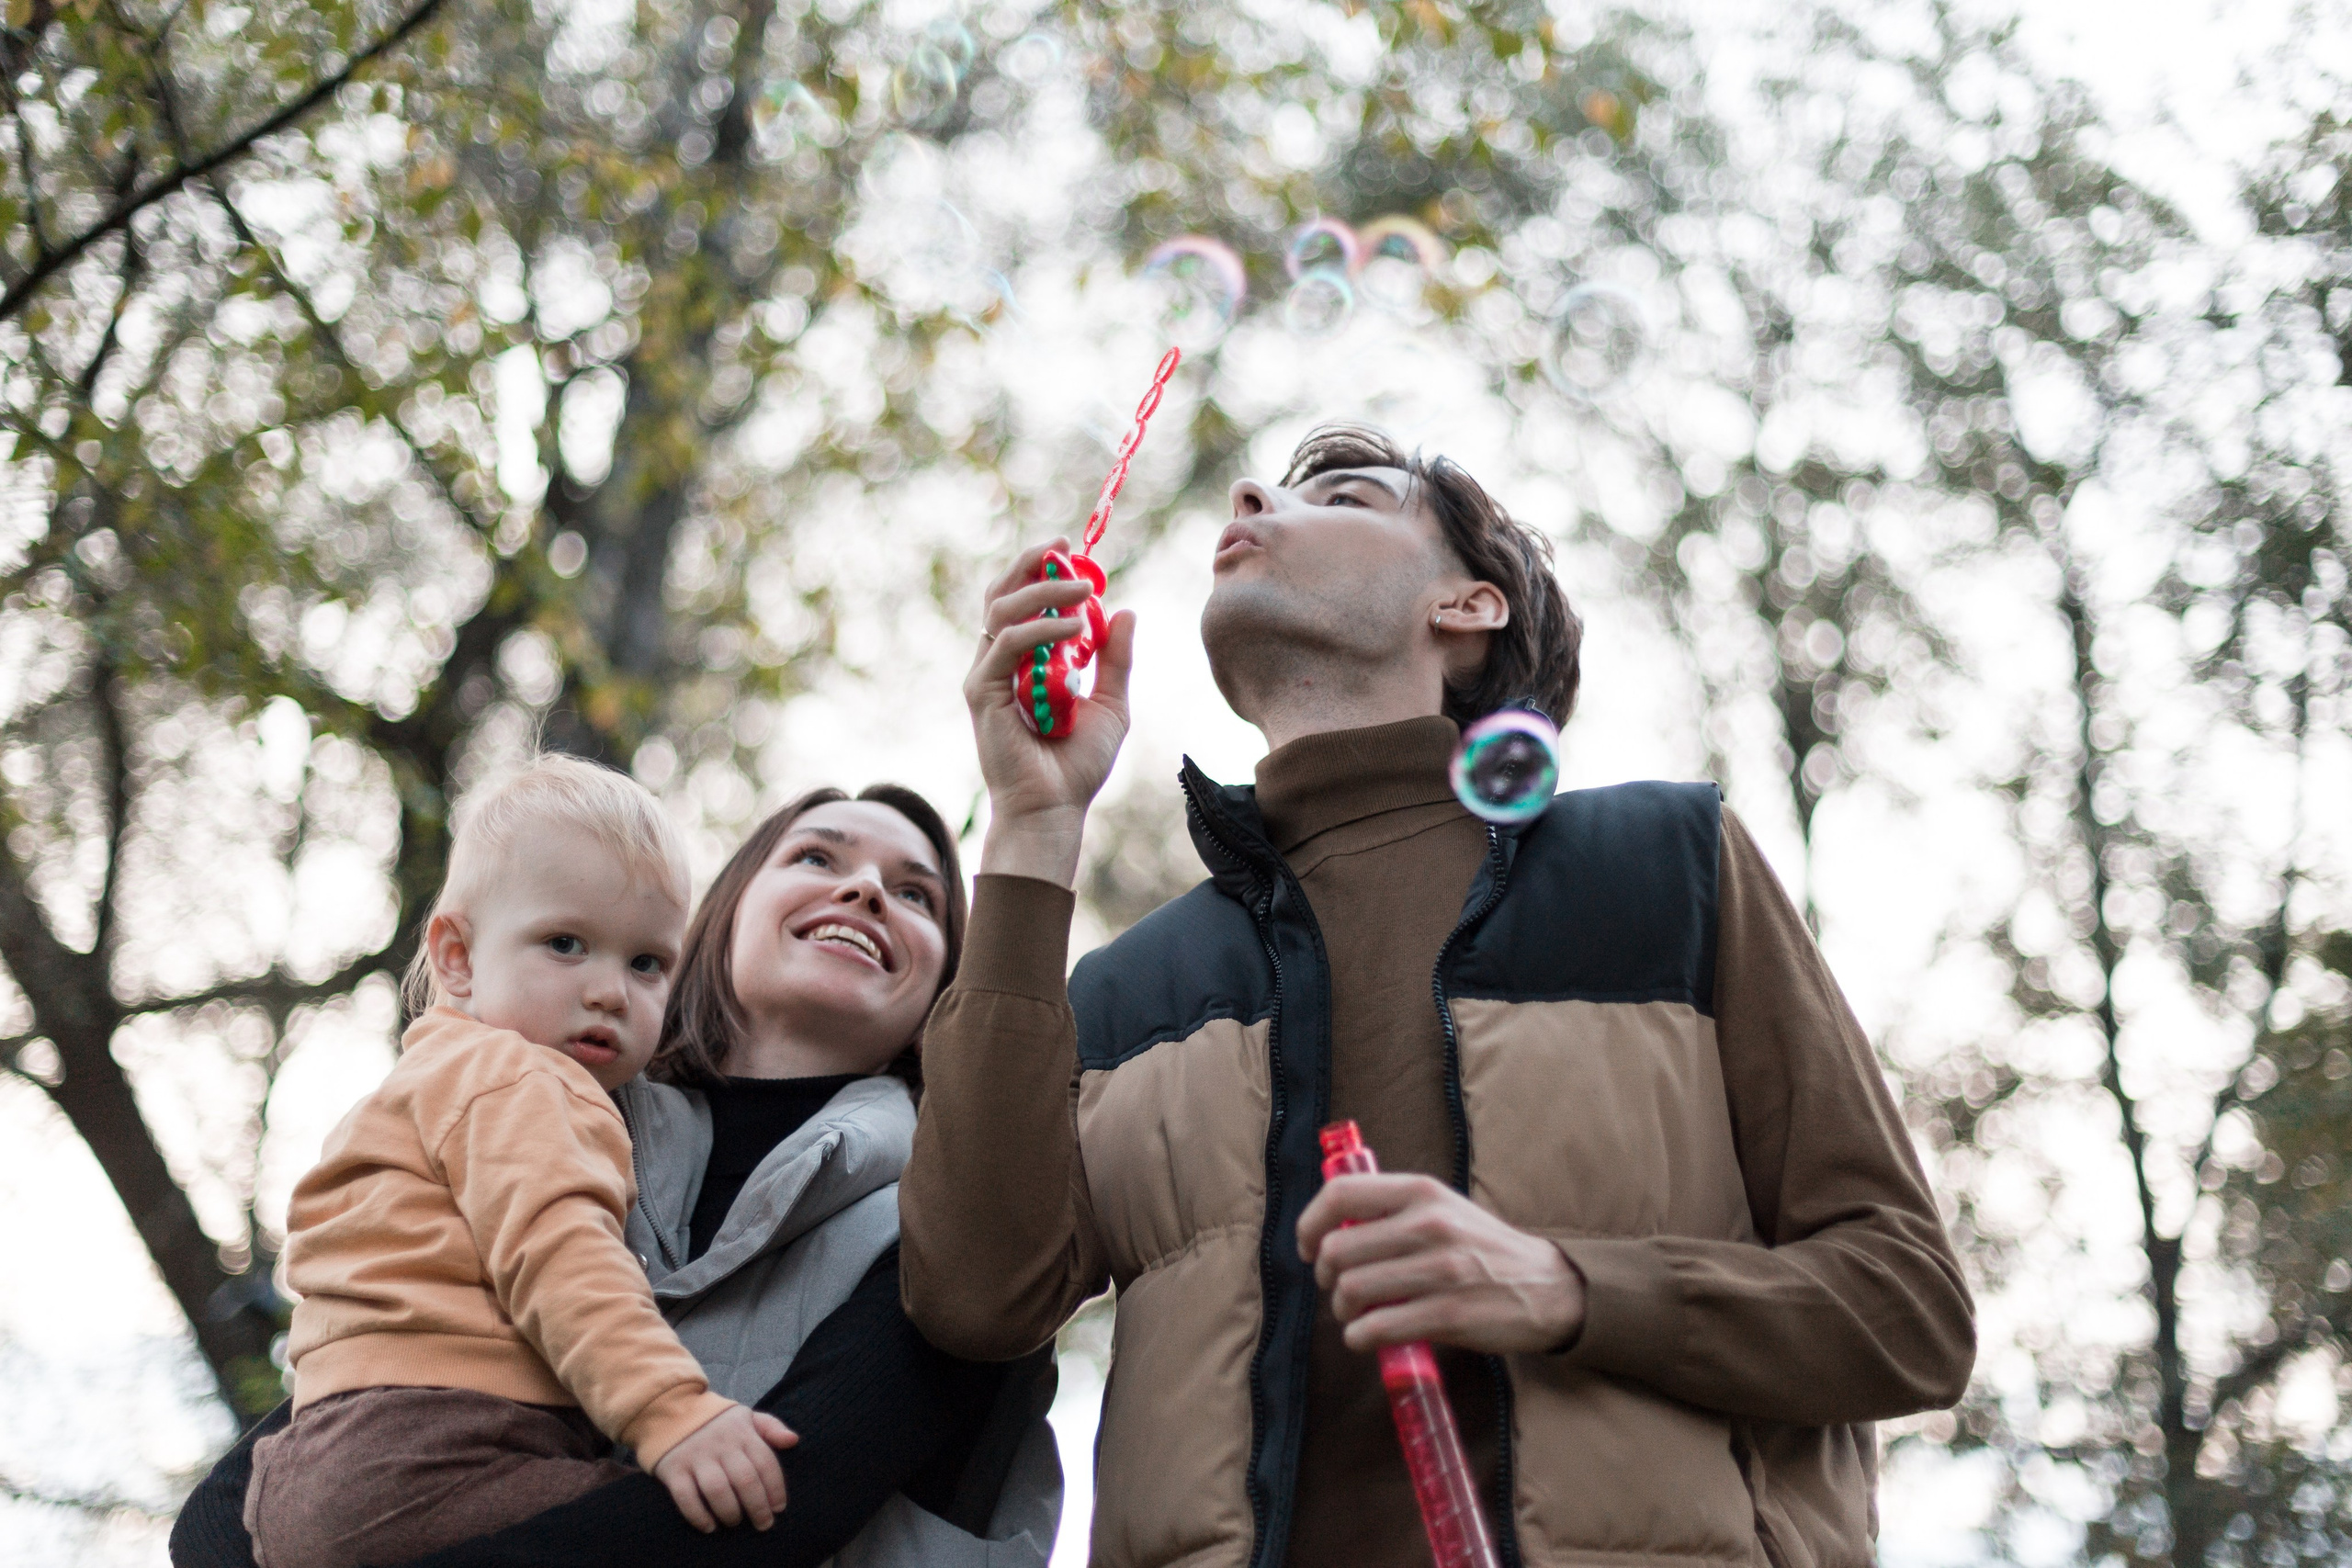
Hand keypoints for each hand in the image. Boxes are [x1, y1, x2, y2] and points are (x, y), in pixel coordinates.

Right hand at [650, 1405, 797, 1532]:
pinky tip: (710, 1527)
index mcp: (742, 1432)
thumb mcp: (746, 1417)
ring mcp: (695, 1456)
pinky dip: (698, 1516)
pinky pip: (686, 1497)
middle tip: (763, 1524)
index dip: (775, 1488)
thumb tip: (793, 1441)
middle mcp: (720, 1444)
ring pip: (717, 1490)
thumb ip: (771, 1427)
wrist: (670, 1409)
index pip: (765, 1462)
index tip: (779, 1508)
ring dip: (730, 1512)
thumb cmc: (717, 1422)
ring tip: (735, 1522)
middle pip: (745, 1480)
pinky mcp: (673, 1468)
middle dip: (758, 1507)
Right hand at [965, 537, 1136, 886]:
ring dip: (1043, 591)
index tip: (1072, 553)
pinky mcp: (981, 691)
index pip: (1023, 602)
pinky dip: (1040, 629)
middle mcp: (1000, 663)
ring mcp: (987, 675)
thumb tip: (1126, 611)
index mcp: (1024, 662)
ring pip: (1002, 610)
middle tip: (1064, 548)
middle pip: (1002, 594)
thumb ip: (1115, 659)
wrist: (1054, 808)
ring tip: (1082, 588)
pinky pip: (1007, 644)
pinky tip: (1075, 628)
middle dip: (1031, 564)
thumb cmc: (1077, 764)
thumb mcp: (1111, 703)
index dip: (1042, 572)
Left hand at [1296, 1173, 1586, 1355]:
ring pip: (1351, 1290)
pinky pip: (1377, 1328)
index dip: (1309, 1222)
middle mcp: (1429, 1225)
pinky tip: (1368, 1335)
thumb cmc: (1481, 1246)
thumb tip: (1329, 1227)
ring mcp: (1440, 1271)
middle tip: (1336, 1286)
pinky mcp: (1449, 1314)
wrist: (1546, 1286)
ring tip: (1356, 1312)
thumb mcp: (1442, 1207)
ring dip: (1342, 1309)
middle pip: (1337, 1250)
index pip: (1340, 1193)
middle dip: (1324, 1275)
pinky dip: (1360, 1337)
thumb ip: (1391, 1210)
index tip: (1307, 1246)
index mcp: (1421, 1191)